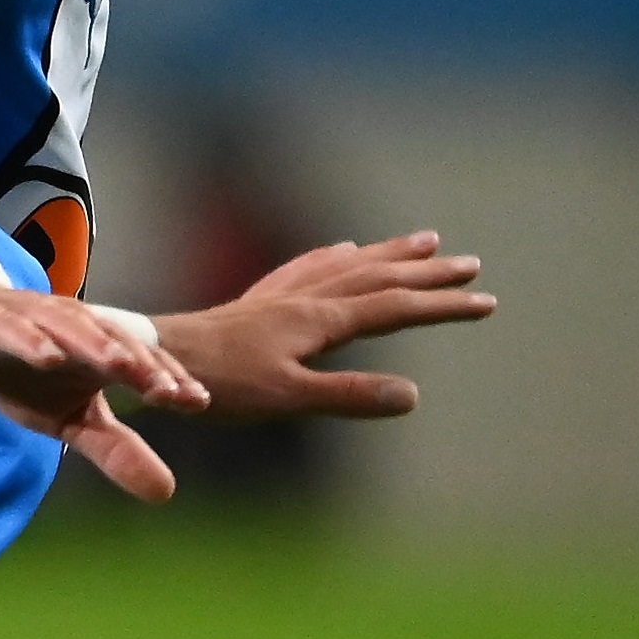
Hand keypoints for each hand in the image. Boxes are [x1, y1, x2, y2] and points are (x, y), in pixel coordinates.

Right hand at [0, 282, 206, 500]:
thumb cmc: (17, 369)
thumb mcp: (66, 417)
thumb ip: (114, 448)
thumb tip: (166, 493)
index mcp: (95, 347)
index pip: (138, 360)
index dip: (166, 377)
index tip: (196, 401)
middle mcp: (70, 326)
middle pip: (111, 340)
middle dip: (140, 362)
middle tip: (167, 388)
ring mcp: (30, 319)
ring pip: (68, 328)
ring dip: (95, 344)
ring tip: (119, 366)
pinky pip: (12, 329)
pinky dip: (31, 341)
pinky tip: (48, 358)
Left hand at [154, 232, 494, 421]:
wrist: (151, 359)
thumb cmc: (215, 385)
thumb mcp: (288, 397)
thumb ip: (349, 396)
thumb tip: (413, 395)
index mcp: (320, 320)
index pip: (397, 308)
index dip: (443, 306)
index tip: (488, 303)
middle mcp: (304, 300)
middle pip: (378, 278)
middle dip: (427, 273)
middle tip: (472, 264)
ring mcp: (279, 298)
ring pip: (346, 267)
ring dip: (388, 255)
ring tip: (423, 241)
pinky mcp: (254, 305)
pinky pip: (305, 270)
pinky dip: (333, 258)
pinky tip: (339, 250)